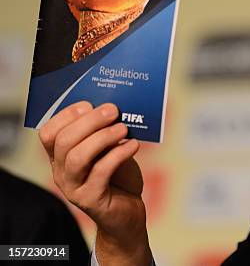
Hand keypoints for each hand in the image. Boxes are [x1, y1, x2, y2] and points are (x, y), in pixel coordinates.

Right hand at [38, 101, 151, 265]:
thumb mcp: (110, 150)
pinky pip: (101, 172)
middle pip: (63, 141)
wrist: (127, 213)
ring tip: (123, 128)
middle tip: (113, 110)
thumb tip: (113, 108)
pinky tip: (134, 146)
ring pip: (77, 157)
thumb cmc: (118, 177)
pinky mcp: (91, 200)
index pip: (49, 133)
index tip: (89, 104)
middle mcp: (61, 173)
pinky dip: (119, 155)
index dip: (66, 115)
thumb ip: (105, 133)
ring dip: (102, 138)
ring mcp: (74, 188)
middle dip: (89, 121)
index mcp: (60, 157)